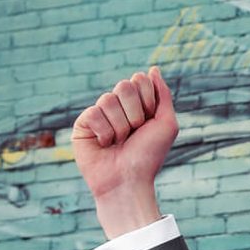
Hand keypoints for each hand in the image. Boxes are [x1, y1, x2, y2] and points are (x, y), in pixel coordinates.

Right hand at [71, 67, 177, 211]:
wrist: (129, 180)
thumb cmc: (148, 155)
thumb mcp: (166, 124)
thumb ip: (163, 94)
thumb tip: (153, 69)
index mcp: (137, 103)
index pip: (139, 80)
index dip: (147, 101)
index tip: (149, 122)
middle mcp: (118, 106)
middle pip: (124, 85)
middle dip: (135, 113)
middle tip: (134, 133)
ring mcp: (99, 114)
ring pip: (107, 99)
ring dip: (120, 126)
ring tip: (119, 142)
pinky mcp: (82, 124)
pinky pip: (93, 113)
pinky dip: (104, 132)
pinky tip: (104, 145)